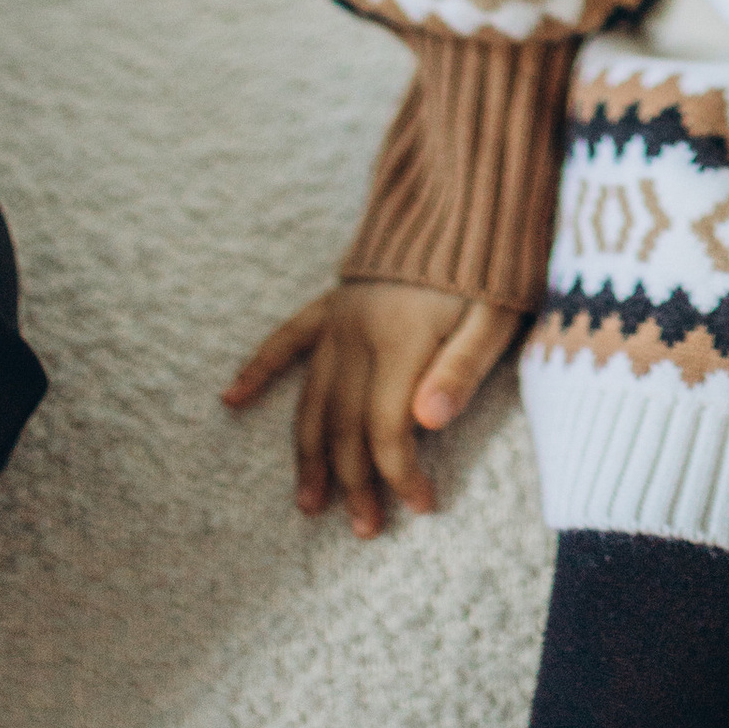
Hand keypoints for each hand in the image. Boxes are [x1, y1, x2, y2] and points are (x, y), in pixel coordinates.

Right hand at [222, 279, 523, 535]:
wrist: (469, 198)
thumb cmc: (492, 266)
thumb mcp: (496, 317)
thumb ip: (461, 370)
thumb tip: (426, 425)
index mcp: (402, 340)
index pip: (388, 428)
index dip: (400, 474)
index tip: (422, 506)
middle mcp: (359, 332)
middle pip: (347, 424)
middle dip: (355, 482)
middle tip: (366, 528)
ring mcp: (340, 317)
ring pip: (316, 397)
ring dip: (311, 454)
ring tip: (310, 503)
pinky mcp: (332, 300)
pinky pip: (287, 337)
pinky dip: (259, 367)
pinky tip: (232, 398)